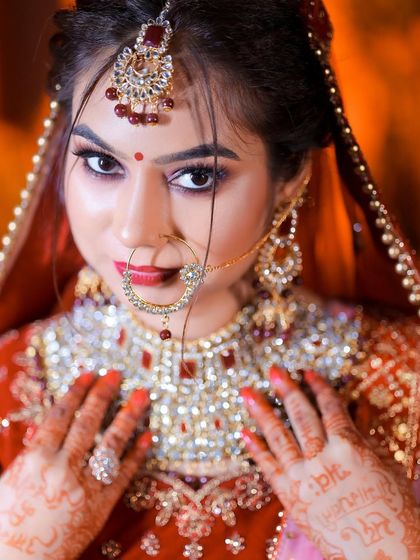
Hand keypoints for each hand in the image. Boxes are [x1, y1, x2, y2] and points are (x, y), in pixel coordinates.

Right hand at [0, 370, 150, 559]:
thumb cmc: (8, 521)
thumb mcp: (10, 481)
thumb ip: (31, 453)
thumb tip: (42, 430)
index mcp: (36, 459)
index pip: (60, 415)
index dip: (76, 392)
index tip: (90, 374)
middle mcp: (62, 468)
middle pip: (88, 423)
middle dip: (103, 395)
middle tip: (118, 374)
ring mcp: (84, 487)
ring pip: (111, 444)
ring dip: (128, 417)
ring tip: (141, 396)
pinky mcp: (100, 505)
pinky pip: (123, 475)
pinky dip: (137, 455)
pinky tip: (149, 436)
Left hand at [240, 368, 419, 559]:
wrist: (383, 553)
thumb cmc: (392, 509)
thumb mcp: (384, 465)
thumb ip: (363, 433)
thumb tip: (354, 406)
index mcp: (349, 447)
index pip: (330, 409)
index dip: (318, 388)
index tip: (306, 372)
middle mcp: (323, 458)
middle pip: (301, 416)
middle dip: (286, 390)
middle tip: (273, 370)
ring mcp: (303, 477)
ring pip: (278, 437)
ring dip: (261, 412)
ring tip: (247, 392)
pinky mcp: (291, 497)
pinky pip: (269, 468)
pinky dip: (256, 449)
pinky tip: (244, 432)